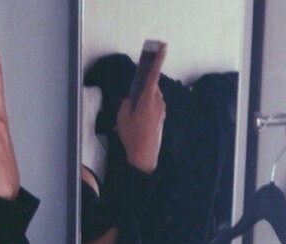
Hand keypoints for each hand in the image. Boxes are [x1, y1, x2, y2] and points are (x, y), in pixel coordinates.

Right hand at [115, 43, 166, 172]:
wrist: (144, 156)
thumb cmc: (132, 136)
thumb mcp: (122, 118)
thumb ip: (126, 103)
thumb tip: (130, 98)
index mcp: (147, 99)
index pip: (153, 74)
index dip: (158, 59)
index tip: (163, 46)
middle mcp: (157, 102)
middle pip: (151, 87)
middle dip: (142, 90)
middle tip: (132, 103)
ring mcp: (161, 110)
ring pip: (152, 98)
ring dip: (143, 103)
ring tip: (134, 119)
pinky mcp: (162, 117)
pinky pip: (153, 108)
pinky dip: (146, 111)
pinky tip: (139, 124)